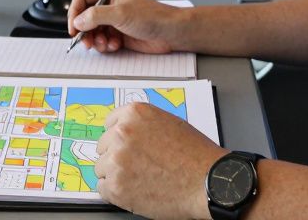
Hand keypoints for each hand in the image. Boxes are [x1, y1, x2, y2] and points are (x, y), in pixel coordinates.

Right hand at [67, 0, 186, 52]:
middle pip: (85, 17)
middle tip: (86, 42)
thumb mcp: (121, 13)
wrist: (170, 33)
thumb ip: (96, 16)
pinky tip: (115, 45)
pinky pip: (102, 41)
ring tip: (105, 44)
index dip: (75, 12)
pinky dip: (105, 45)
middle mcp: (109, 5)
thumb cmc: (152, 16)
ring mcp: (113, 21)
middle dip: (84, 31)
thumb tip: (78, 21)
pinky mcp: (118, 34)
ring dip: (95, 40)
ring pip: (92, 31)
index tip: (73, 27)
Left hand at [95, 102, 226, 218]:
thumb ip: (143, 124)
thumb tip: (127, 132)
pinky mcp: (116, 186)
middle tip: (137, 166)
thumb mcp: (169, 123)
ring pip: (102, 169)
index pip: (110, 124)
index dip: (119, 138)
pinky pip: (103, 189)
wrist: (206, 181)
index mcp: (134, 114)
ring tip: (139, 179)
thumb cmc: (195, 155)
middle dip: (117, 156)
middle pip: (103, 146)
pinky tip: (134, 190)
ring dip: (116, 175)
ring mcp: (117, 160)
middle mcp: (121, 134)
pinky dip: (116, 193)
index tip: (125, 146)